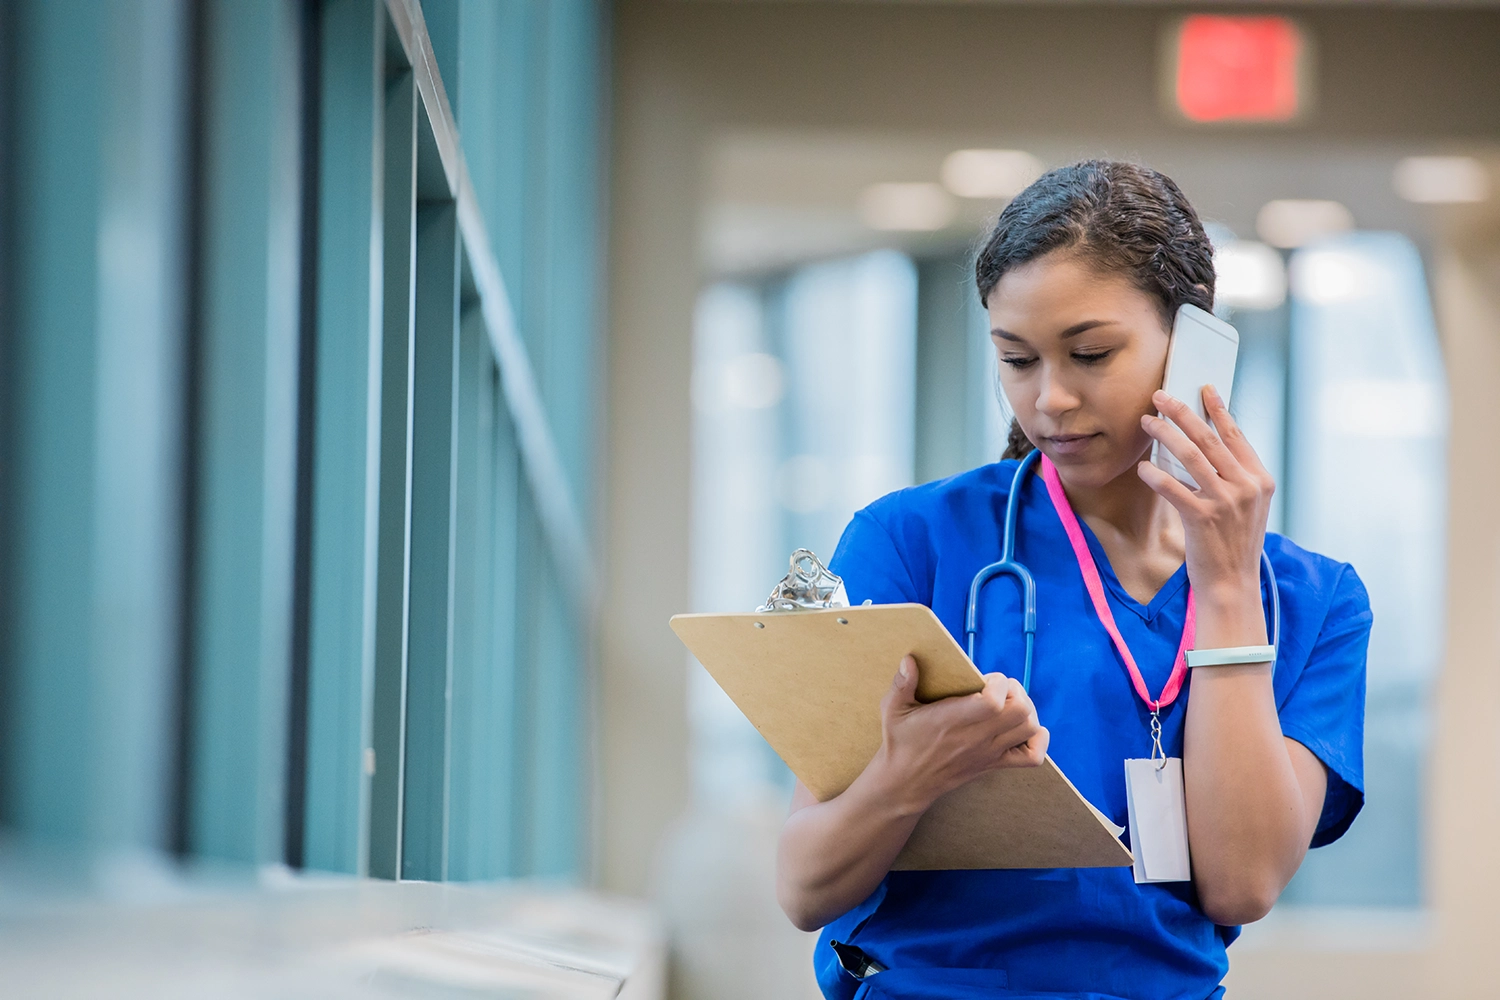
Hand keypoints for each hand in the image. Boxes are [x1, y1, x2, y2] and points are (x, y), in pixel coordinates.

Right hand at [874, 655, 1047, 812]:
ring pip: (1029, 728)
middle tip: (999, 688)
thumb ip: (901, 683)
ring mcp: (989, 753)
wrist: (906, 783)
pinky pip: (1032, 757)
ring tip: (1008, 703)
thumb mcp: (892, 709)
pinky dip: (1038, 741)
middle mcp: (976, 737)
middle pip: (1020, 711)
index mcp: (953, 721)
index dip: (998, 683)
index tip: (986, 678)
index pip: (993, 702)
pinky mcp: (994, 765)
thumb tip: (909, 660)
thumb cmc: (900, 742)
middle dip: (1016, 691)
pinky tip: (1026, 729)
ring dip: (1026, 710)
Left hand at [1137, 385, 1274, 606]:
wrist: (1232, 583)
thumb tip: (1207, 447)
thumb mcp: (1247, 507)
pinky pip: (1172, 487)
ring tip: (1147, 422)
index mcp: (1260, 480)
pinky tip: (1142, 469)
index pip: (1236, 436)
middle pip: (1209, 438)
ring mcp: (1226, 501)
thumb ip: (1234, 478)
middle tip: (1161, 397)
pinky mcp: (1202, 517)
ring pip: (1190, 455)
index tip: (1204, 389)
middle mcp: (1246, 487)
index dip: (1218, 410)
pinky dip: (1155, 475)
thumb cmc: (1233, 545)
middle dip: (1183, 413)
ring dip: (1164, 434)